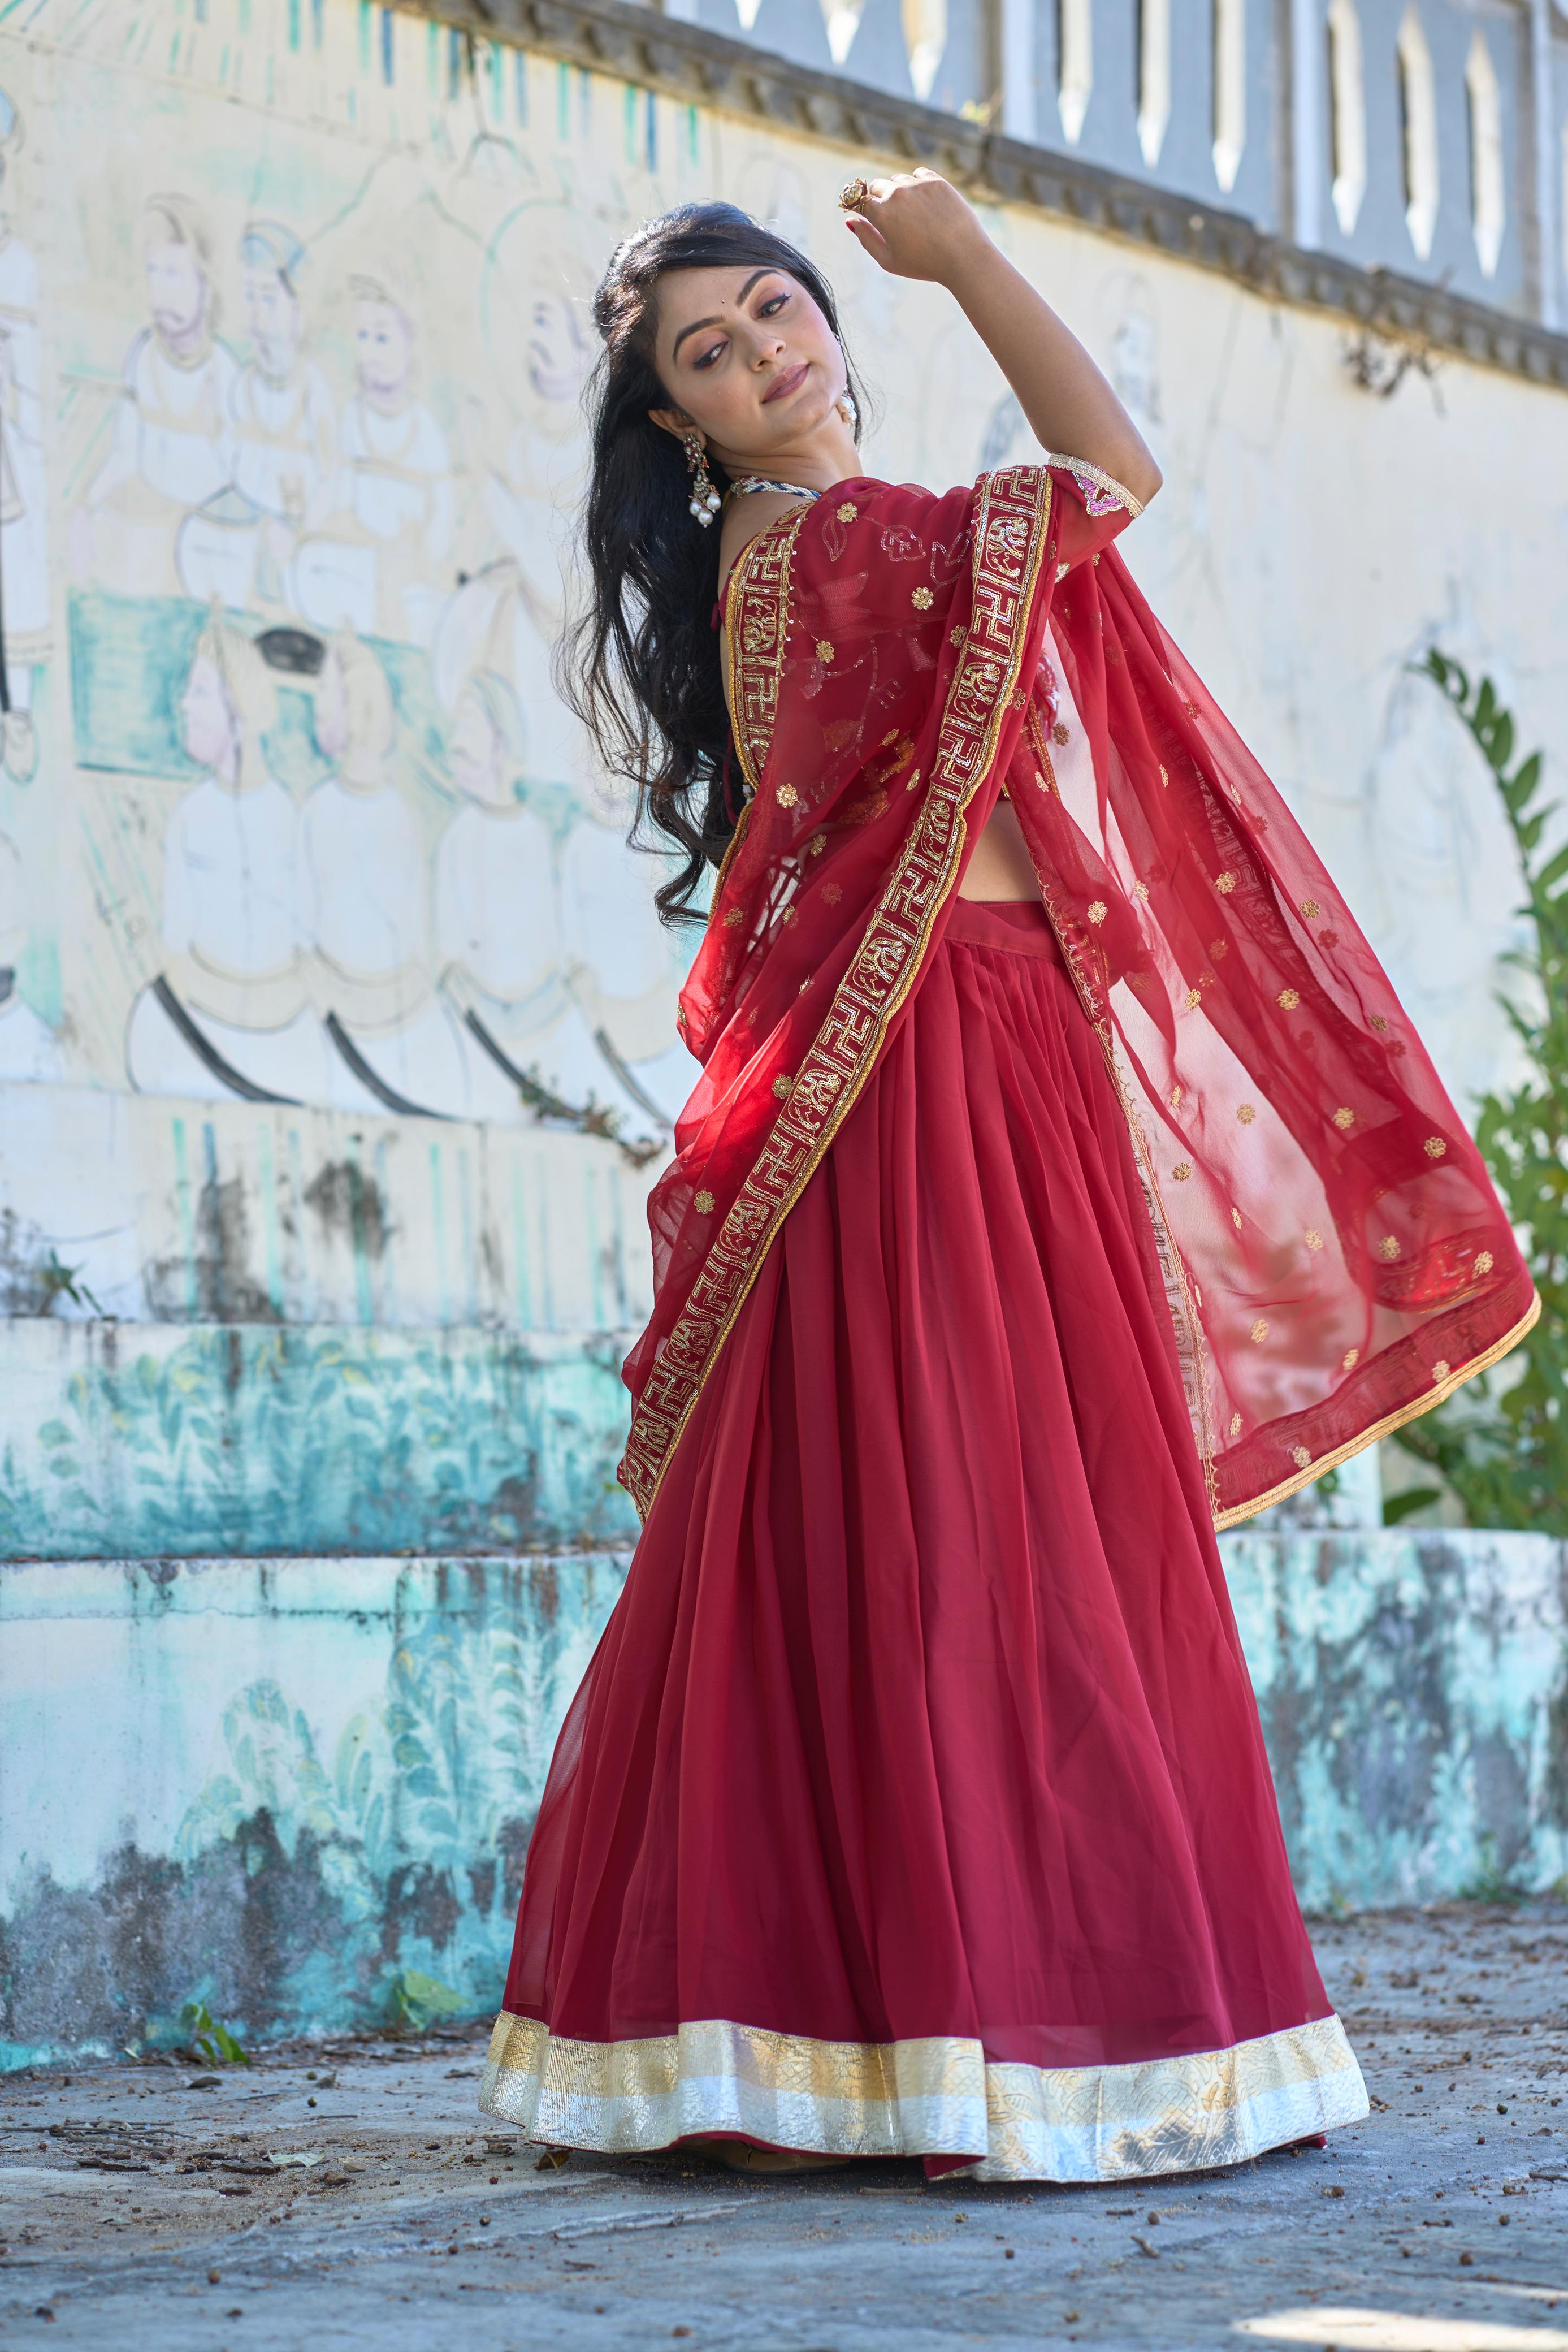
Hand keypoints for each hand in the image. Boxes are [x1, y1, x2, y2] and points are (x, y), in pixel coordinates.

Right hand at [841, 169, 990, 285]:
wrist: (964, 256)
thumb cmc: (924, 264)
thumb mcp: (889, 260)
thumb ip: (866, 239)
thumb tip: (850, 221)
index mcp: (881, 213)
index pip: (859, 201)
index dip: (858, 207)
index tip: (862, 213)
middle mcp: (896, 193)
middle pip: (876, 186)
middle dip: (877, 199)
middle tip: (890, 218)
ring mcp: (917, 184)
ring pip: (898, 180)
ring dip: (898, 192)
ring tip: (911, 214)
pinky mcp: (936, 181)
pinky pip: (918, 174)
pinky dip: (916, 184)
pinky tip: (924, 202)